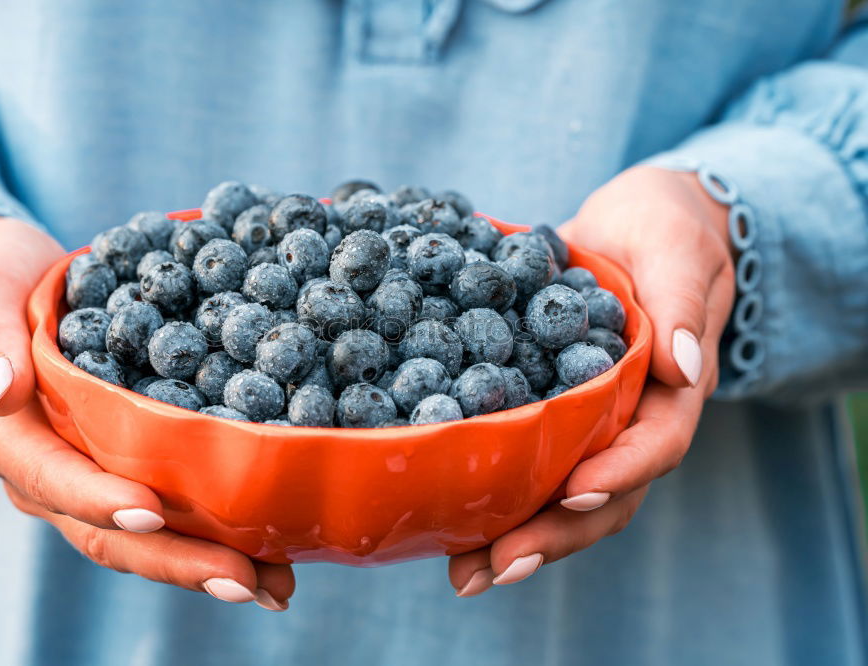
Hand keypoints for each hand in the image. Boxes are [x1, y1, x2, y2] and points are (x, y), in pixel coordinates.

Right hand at [0, 214, 293, 609]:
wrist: (0, 285)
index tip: (151, 511)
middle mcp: (48, 476)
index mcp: (11, 441)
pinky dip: (214, 534)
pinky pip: (166, 512)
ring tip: (275, 585)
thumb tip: (2, 391)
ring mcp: (87, 479)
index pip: (56, 481)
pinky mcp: (121, 469)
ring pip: (144, 539)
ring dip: (207, 564)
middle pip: (111, 534)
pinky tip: (269, 549)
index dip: (99, 499)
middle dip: (178, 561)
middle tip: (246, 580)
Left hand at [448, 166, 736, 595]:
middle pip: (600, 495)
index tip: (571, 495)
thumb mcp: (677, 248)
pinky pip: (522, 457)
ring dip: (514, 535)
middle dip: (551, 535)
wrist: (633, 221)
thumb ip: (681, 302)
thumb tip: (683, 368)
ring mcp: (586, 421)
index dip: (617, 475)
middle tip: (494, 569)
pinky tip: (443, 518)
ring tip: (463, 574)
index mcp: (671, 390)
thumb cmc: (666, 227)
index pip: (654, 446)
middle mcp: (628, 419)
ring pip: (558, 493)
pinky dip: (489, 491)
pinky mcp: (544, 407)